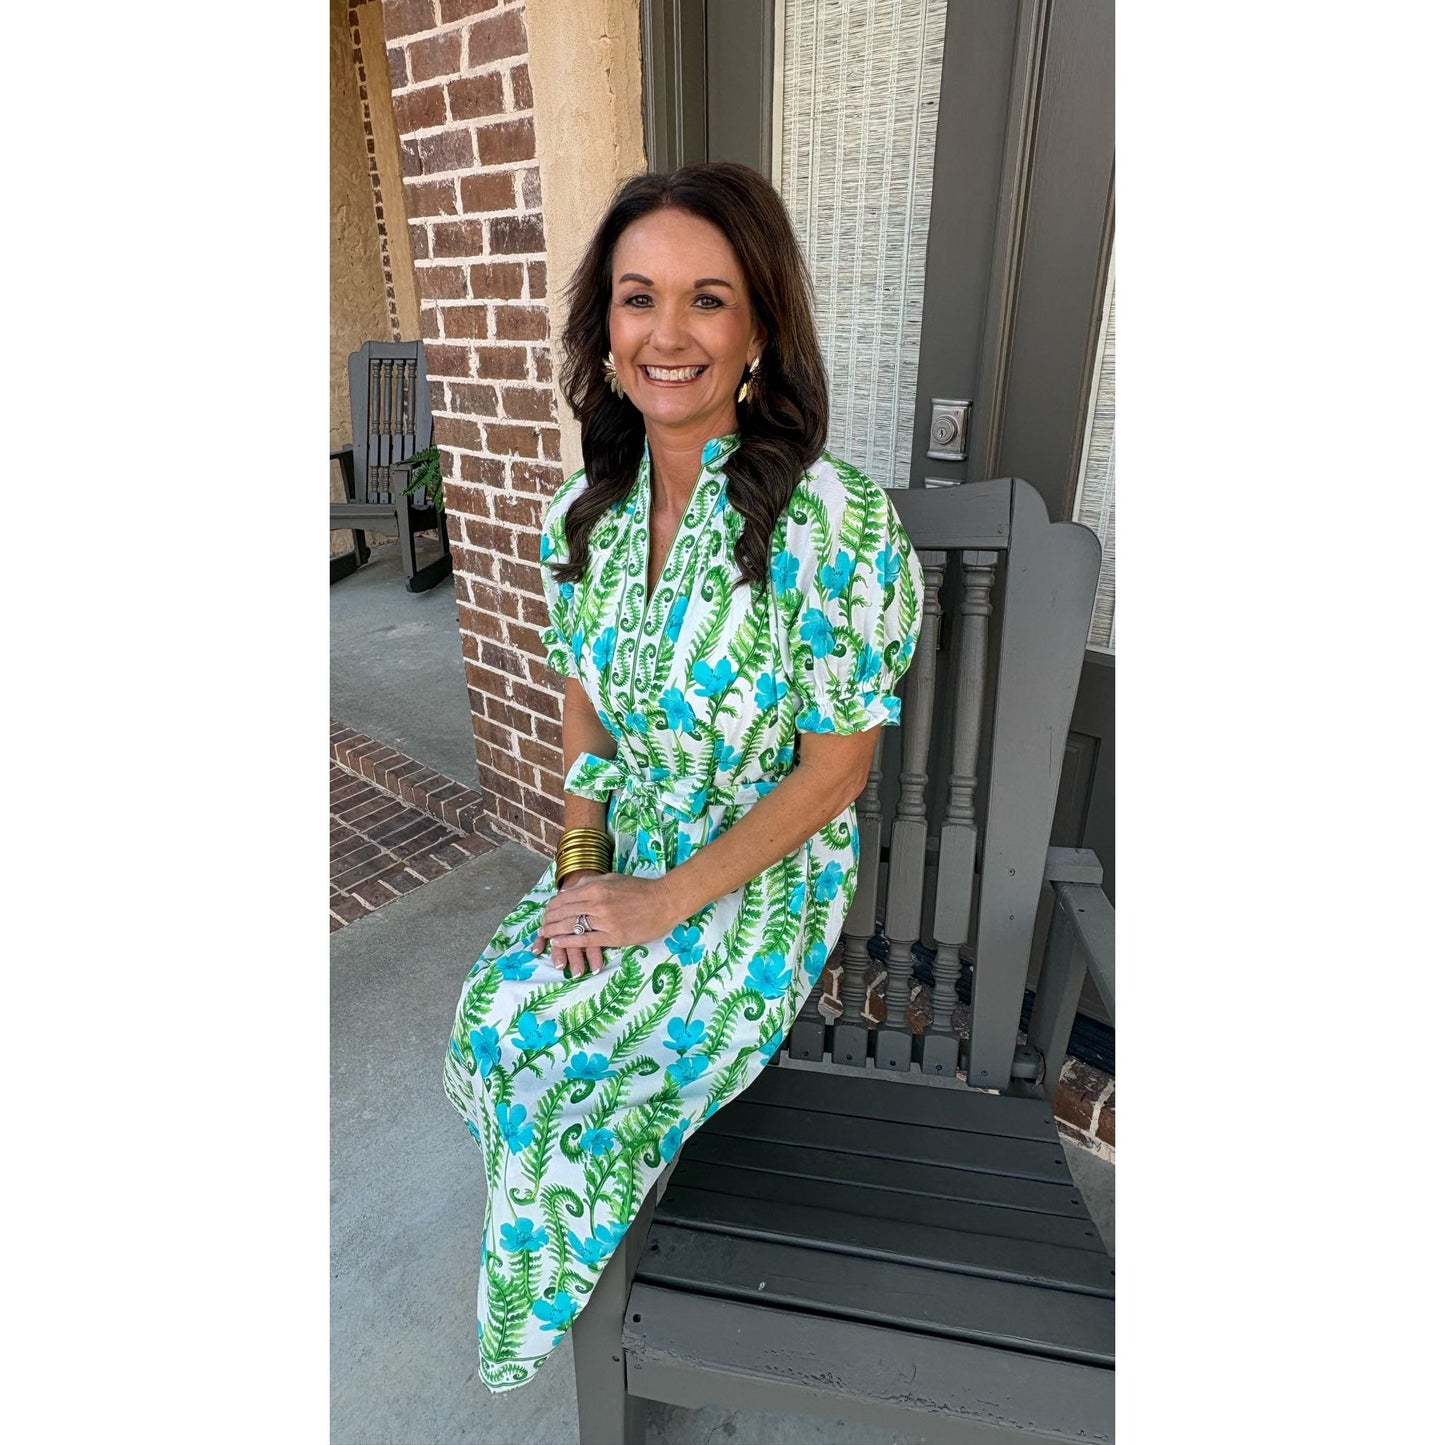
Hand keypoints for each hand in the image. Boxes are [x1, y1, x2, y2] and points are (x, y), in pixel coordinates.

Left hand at [532, 872, 681, 976]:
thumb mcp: (613, 878)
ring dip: (554, 931)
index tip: (545, 912)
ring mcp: (605, 921)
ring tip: (545, 935)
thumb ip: (590, 883)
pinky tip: (559, 943)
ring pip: (571, 927)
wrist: (664, 901)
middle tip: (541, 926)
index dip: (551, 907)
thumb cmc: (639, 889)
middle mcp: (597, 903)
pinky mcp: (613, 936)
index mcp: (596, 888)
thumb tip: (569, 890)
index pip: (565, 898)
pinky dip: (569, 942)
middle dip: (549, 920)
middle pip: (564, 913)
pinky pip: (585, 940)